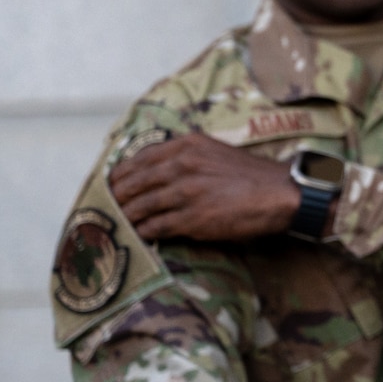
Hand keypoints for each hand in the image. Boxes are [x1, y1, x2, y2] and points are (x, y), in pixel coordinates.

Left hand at [110, 133, 301, 241]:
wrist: (281, 194)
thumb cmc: (251, 175)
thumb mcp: (215, 153)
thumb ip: (186, 157)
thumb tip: (157, 172)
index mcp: (187, 145)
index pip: (139, 159)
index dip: (119, 174)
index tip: (108, 185)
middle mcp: (182, 165)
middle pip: (134, 182)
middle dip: (114, 197)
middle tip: (101, 208)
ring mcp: (186, 192)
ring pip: (141, 206)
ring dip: (125, 217)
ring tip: (113, 225)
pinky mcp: (193, 218)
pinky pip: (157, 226)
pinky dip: (143, 231)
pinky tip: (136, 236)